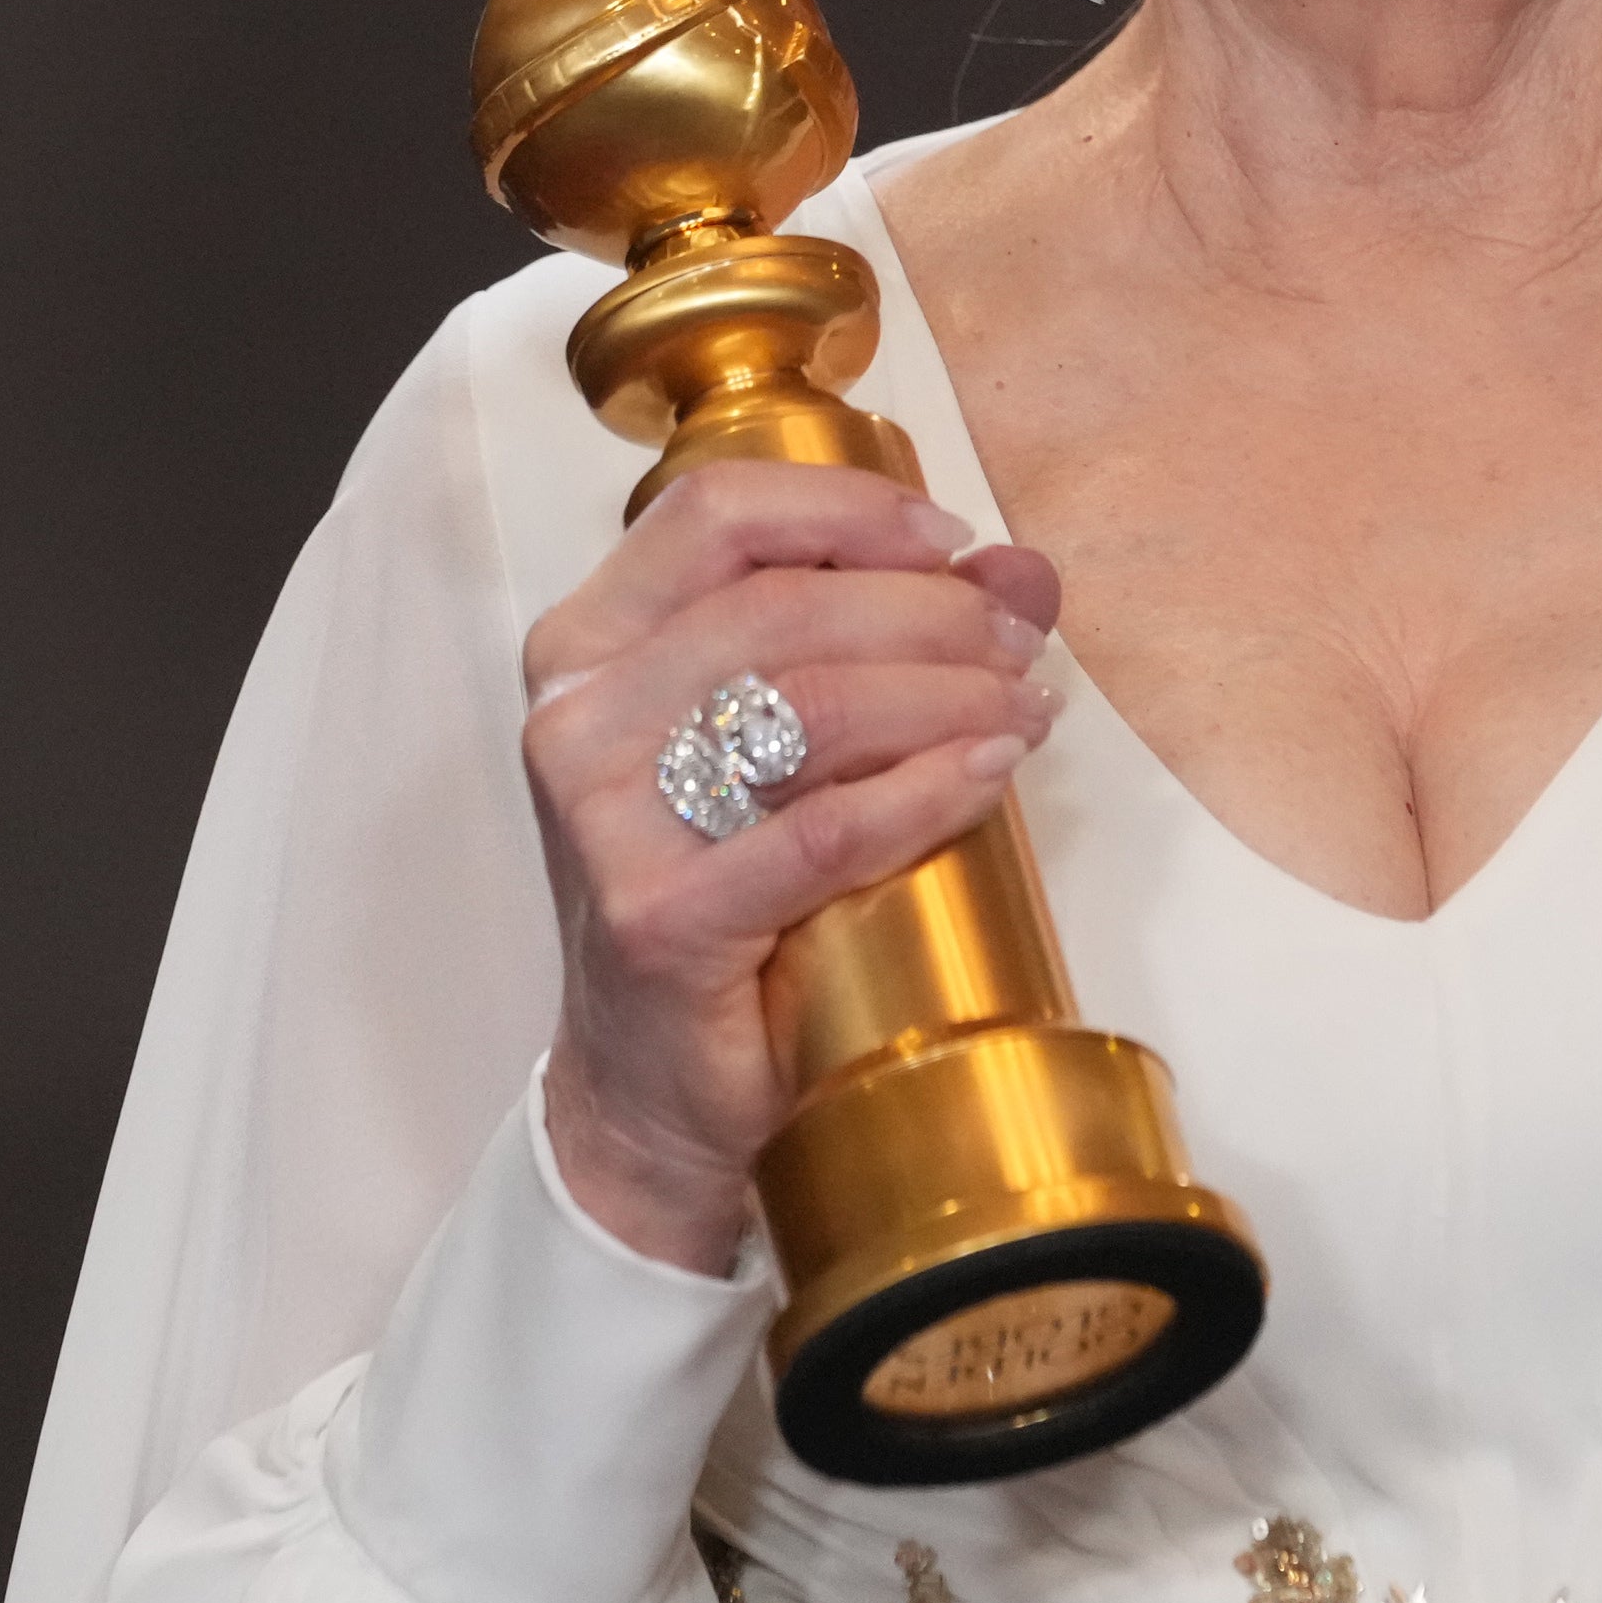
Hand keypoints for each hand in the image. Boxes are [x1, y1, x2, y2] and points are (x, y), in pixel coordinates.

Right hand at [519, 459, 1063, 1271]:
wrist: (656, 1092)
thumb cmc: (726, 896)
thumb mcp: (786, 747)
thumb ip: (889, 640)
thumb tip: (1021, 573)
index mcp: (588, 645)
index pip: (714, 514)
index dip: (848, 510)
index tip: (955, 540)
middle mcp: (577, 717)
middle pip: (781, 606)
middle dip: (929, 613)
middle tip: (1019, 646)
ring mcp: (607, 821)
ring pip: (809, 703)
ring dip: (947, 694)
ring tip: (1024, 712)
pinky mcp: (659, 918)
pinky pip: (821, 830)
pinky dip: (925, 791)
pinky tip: (990, 776)